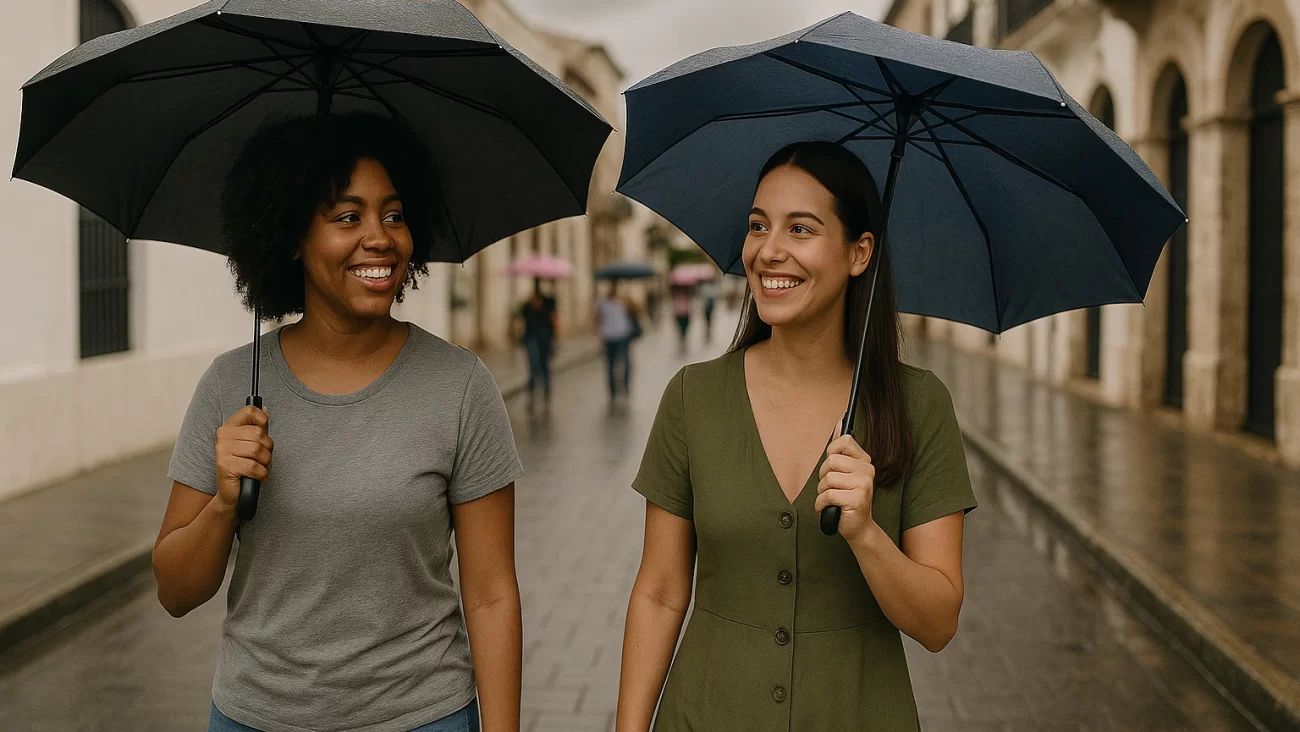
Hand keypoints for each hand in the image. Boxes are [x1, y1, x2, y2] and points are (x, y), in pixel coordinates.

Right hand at [214, 405, 272, 509]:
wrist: (231, 493)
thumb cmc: (242, 467)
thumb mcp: (249, 444)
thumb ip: (257, 427)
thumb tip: (265, 410)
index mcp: (229, 427)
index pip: (249, 411)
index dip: (263, 420)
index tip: (264, 433)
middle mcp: (223, 436)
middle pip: (259, 434)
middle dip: (268, 449)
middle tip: (263, 459)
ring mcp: (222, 451)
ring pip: (258, 450)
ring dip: (265, 463)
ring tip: (260, 468)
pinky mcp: (226, 466)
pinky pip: (254, 466)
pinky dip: (262, 474)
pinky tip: (259, 476)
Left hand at [814, 431, 876, 545]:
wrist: (858, 527)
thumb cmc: (847, 499)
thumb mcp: (844, 472)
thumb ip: (841, 450)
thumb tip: (839, 422)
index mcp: (865, 461)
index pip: (844, 441)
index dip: (831, 453)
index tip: (832, 468)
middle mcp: (867, 470)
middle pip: (832, 461)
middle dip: (823, 476)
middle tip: (830, 488)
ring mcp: (864, 484)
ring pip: (828, 478)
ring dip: (822, 492)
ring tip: (831, 499)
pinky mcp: (857, 499)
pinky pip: (828, 494)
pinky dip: (821, 504)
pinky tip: (828, 508)